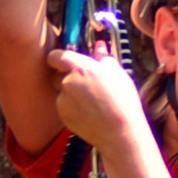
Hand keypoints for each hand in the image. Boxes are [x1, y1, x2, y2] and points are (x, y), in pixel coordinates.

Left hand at [50, 43, 154, 175]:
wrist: (119, 132)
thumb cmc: (122, 99)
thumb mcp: (117, 73)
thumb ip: (103, 57)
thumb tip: (99, 46)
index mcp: (80, 67)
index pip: (55, 56)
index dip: (58, 58)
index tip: (67, 61)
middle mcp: (67, 82)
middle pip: (56, 74)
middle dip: (65, 76)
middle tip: (83, 82)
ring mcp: (63, 100)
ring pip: (60, 91)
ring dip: (69, 92)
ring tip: (90, 99)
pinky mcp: (63, 115)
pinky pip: (63, 106)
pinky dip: (71, 107)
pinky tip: (88, 111)